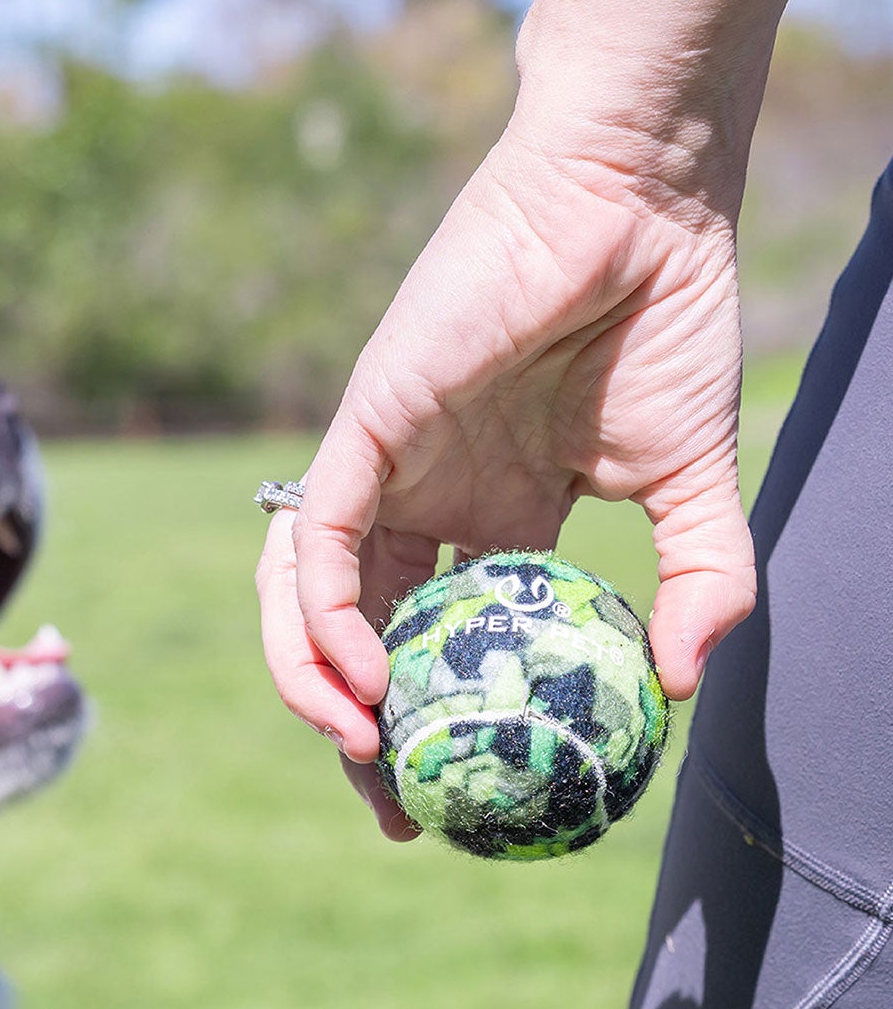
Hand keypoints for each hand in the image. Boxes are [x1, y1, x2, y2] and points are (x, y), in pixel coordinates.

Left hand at [256, 126, 756, 838]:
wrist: (637, 200)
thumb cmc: (663, 317)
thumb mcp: (692, 479)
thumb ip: (701, 578)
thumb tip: (684, 683)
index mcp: (490, 520)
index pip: (435, 641)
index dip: (435, 720)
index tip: (454, 799)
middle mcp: (424, 503)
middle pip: (359, 638)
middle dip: (363, 730)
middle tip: (398, 808)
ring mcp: (387, 468)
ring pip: (308, 597)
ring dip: (318, 685)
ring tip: (364, 756)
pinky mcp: (364, 426)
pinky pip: (318, 539)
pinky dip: (324, 615)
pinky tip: (363, 677)